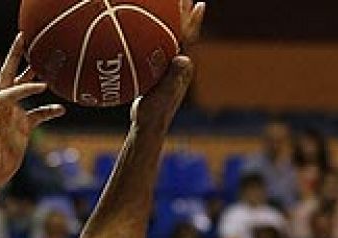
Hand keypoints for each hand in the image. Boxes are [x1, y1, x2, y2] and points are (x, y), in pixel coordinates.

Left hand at [0, 36, 64, 195]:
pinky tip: (61, 109)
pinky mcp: (24, 127)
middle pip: (14, 77)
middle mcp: (3, 105)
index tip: (40, 87)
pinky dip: (50, 111)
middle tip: (30, 39)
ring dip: (40, 81)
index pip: (10, 89)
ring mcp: (14, 115)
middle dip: (21, 59)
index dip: (24, 87)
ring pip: (29, 93)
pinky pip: (39, 115)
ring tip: (54, 68)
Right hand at [132, 0, 205, 128]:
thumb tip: (184, 59)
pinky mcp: (156, 69)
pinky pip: (153, 47)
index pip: (189, 38)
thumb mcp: (162, 96)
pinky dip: (149, 35)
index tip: (199, 4)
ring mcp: (167, 66)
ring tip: (167, 3)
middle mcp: (177, 62)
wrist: (147, 126)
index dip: (193, 21)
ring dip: (169, 20)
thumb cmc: (154, 114)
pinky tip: (138, 28)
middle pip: (181, 31)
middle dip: (183, 12)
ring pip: (168, 37)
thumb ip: (172, 79)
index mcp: (182, 66)